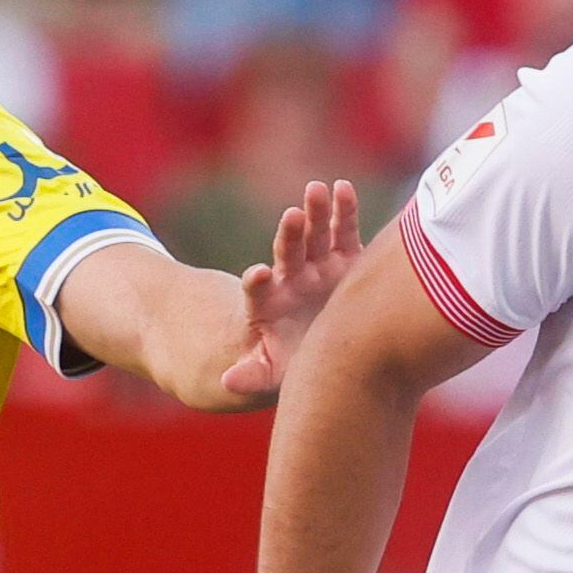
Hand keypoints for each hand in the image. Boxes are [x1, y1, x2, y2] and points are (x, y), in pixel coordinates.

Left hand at [216, 180, 363, 403]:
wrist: (308, 339)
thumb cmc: (287, 360)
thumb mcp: (266, 373)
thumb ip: (251, 375)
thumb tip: (228, 384)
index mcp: (270, 306)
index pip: (258, 291)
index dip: (257, 283)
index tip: (258, 275)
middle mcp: (292, 280)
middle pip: (287, 252)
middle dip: (290, 235)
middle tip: (291, 216)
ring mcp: (317, 266)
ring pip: (314, 235)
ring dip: (315, 213)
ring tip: (316, 190)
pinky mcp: (343, 260)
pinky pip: (343, 232)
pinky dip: (344, 211)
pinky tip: (344, 188)